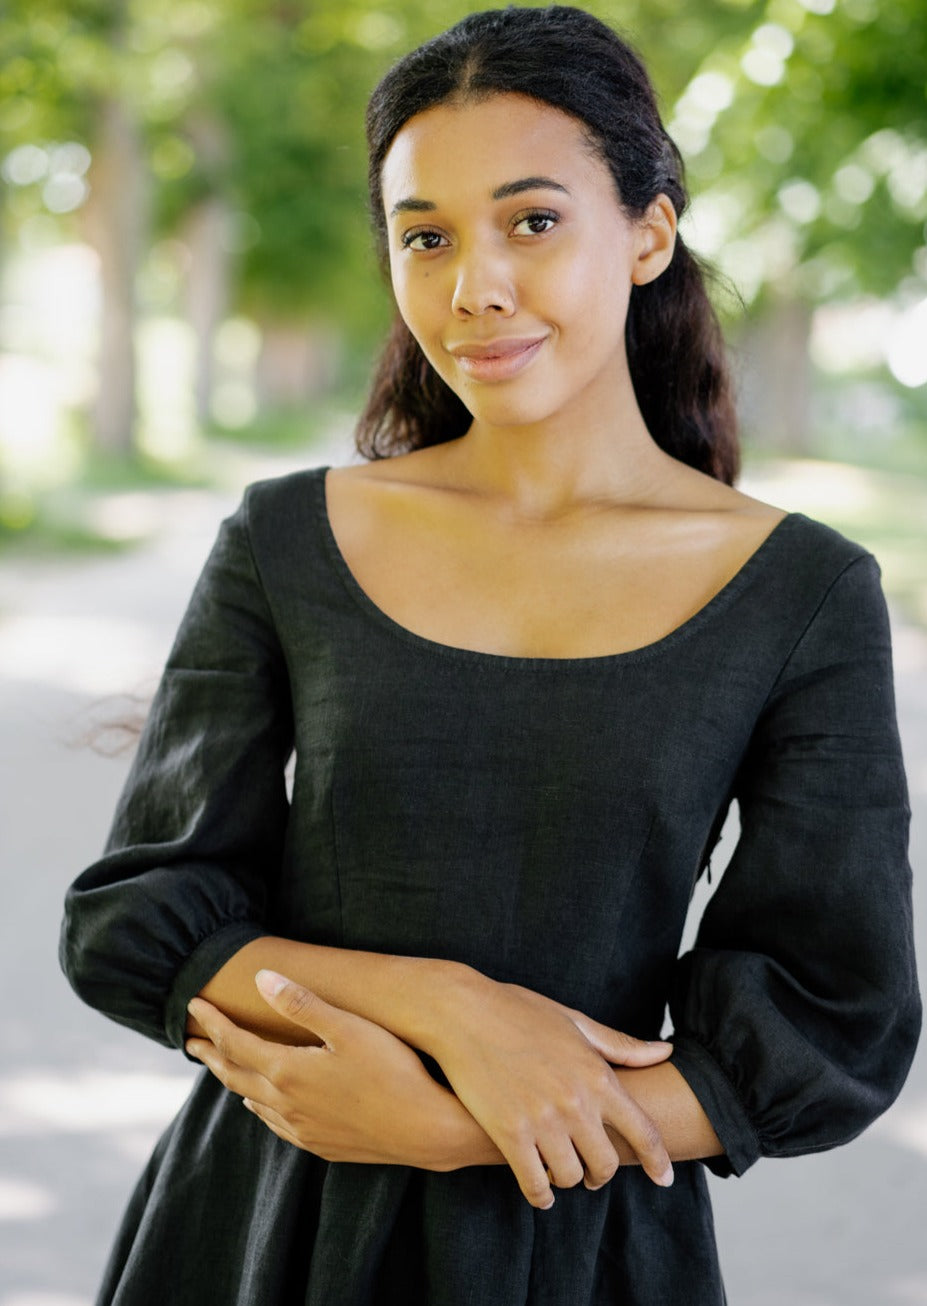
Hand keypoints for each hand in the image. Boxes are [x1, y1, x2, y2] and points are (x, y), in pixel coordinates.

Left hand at [186, 970, 500, 1170]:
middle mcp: (286, 1104)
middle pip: (235, 1074)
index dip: (213, 1021)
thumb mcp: (349, 1027)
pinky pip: (275, 1124)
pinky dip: (259, 1105)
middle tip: (190, 1038)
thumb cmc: (394, 1070)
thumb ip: (302, 1003)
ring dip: (232, 1079)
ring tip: (222, 1065)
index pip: (235, 1042)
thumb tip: (262, 978)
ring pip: (253, 1101)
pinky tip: (263, 1104)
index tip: (194, 1003)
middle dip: (211, 1053)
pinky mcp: (321, 1144)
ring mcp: (302, 1129)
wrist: (427, 1130)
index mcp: (287, 1071)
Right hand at [424, 976, 674, 1208]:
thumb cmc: (517, 1011)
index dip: (658, 1160)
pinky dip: (540, 1193)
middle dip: (602, 1172)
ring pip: (570, 1176)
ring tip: (559, 1169)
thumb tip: (664, 1053)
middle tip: (592, 1172)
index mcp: (597, 1075)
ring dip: (567, 1178)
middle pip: (607, 1164)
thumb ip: (620, 1045)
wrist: (461, 1012)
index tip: (663, 1178)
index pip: (643, 1131)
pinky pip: (534, 1183)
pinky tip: (539, 1188)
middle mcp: (575, 1102)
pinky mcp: (508, 1133)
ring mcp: (541, 1120)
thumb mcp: (574, 1023)